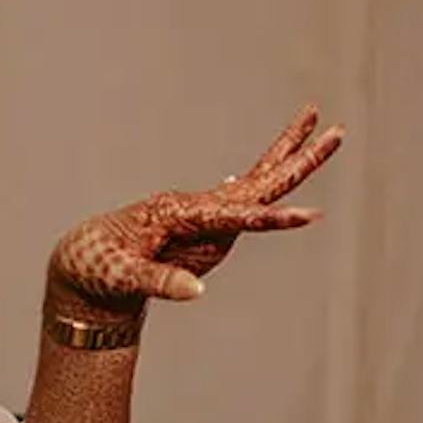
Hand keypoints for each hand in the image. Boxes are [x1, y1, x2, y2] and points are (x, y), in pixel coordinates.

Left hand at [46, 110, 340, 314]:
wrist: (84, 264)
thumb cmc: (99, 267)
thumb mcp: (122, 278)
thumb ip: (159, 283)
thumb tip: (197, 293)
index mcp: (178, 214)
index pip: (236, 216)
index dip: (273, 219)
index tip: (309, 217)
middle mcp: (197, 207)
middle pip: (259, 181)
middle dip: (297, 157)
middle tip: (338, 129)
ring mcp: (206, 217)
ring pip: (258, 187)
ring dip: (292, 158)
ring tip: (328, 130)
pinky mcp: (208, 230)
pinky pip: (246, 209)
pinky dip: (269, 190)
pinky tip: (282, 166)